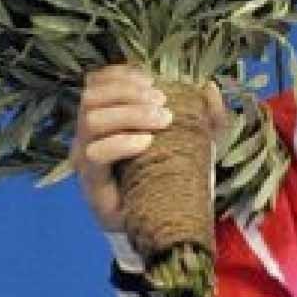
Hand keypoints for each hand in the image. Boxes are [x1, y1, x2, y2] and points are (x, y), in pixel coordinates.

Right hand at [71, 65, 228, 235]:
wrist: (162, 220)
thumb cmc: (172, 171)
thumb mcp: (197, 140)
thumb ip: (207, 114)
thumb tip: (211, 87)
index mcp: (108, 115)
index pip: (97, 82)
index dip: (121, 75)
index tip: (153, 80)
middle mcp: (90, 134)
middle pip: (92, 97)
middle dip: (128, 93)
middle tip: (163, 104)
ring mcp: (86, 157)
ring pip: (91, 121)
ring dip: (128, 114)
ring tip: (161, 122)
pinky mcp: (91, 182)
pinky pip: (94, 154)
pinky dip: (121, 143)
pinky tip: (145, 143)